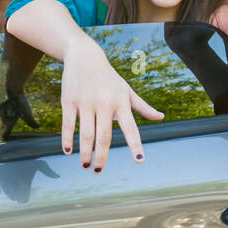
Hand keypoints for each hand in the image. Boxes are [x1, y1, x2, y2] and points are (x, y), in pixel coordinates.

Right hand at [60, 35, 163, 170]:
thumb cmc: (109, 77)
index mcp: (121, 102)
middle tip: (98, 171)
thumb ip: (142, 106)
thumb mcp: (126, 90)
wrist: (84, 56)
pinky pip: (68, 124)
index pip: (131, 127)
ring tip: (85, 165)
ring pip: (85, 133)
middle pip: (104, 136)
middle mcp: (104, 103)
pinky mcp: (69, 100)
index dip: (135, 144)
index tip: (140, 160)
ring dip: (85, 152)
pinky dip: (67, 139)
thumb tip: (161, 117)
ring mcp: (86, 102)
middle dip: (101, 156)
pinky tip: (68, 151)